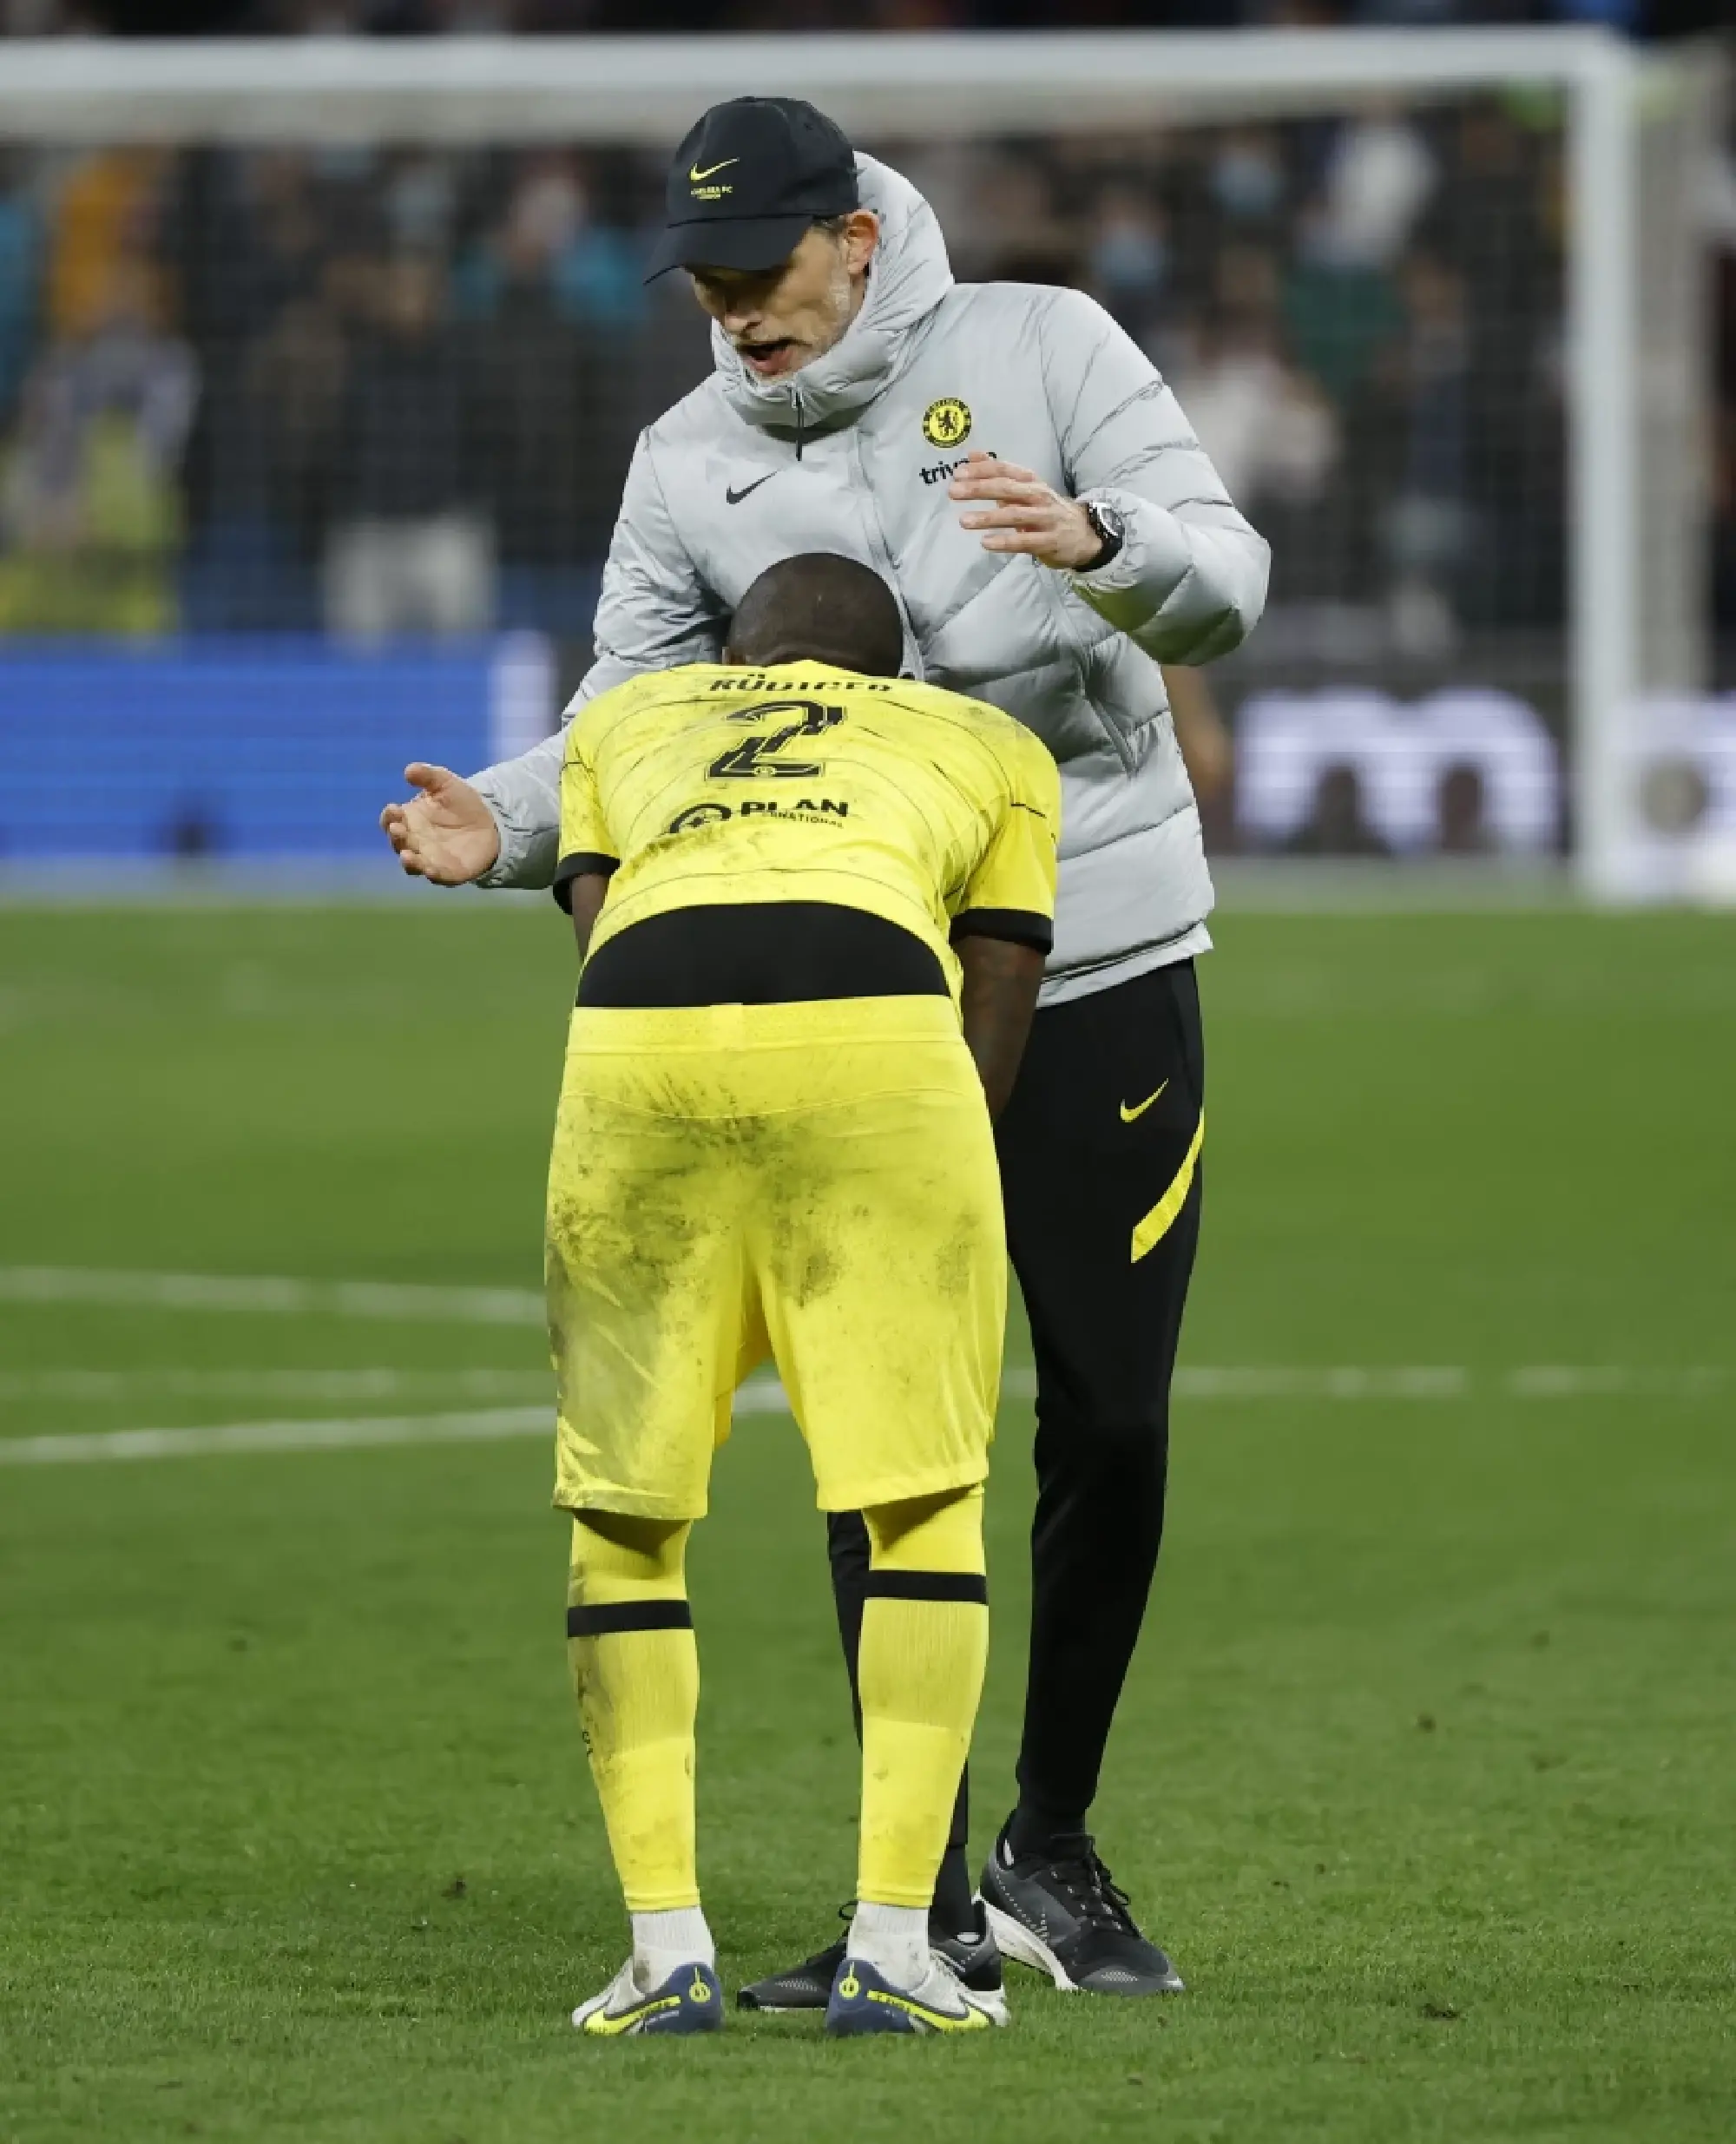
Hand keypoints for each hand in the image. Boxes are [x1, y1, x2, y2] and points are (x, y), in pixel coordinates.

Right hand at [379, 763, 500, 885]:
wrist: (490, 821)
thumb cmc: (460, 801)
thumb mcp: (445, 782)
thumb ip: (428, 775)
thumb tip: (410, 770)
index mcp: (408, 819)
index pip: (390, 820)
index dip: (389, 816)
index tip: (394, 809)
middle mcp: (414, 841)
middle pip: (398, 842)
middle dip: (396, 836)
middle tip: (398, 828)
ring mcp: (430, 858)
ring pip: (412, 864)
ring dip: (408, 861)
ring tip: (406, 856)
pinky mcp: (449, 872)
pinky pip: (436, 876)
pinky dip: (431, 874)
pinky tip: (430, 870)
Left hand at [948, 451, 1103, 570]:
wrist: (1084, 534)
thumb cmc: (1046, 510)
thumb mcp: (1026, 489)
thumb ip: (999, 474)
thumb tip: (972, 456)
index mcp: (1031, 481)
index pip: (1005, 470)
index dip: (981, 469)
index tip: (958, 472)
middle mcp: (1038, 496)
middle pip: (1007, 489)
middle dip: (979, 489)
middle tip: (954, 492)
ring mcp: (1045, 519)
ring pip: (1014, 515)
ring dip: (987, 517)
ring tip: (963, 521)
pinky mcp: (1049, 542)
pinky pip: (1024, 542)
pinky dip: (1004, 542)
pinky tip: (985, 543)